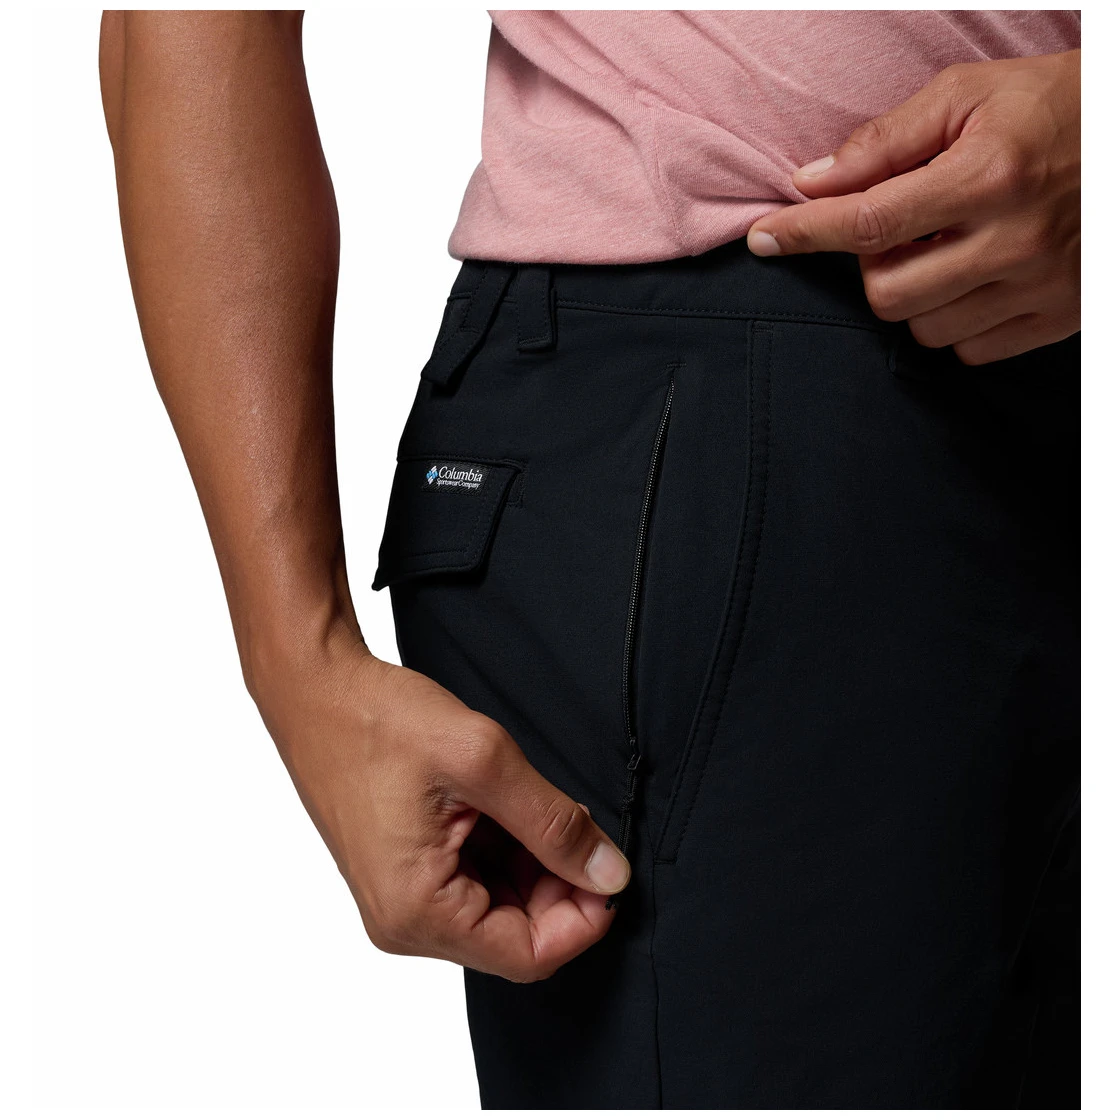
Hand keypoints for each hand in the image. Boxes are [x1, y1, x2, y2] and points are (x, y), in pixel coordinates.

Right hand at [254, 634, 629, 982]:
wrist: (315, 690)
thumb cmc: (377, 720)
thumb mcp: (483, 761)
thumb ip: (552, 823)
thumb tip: (609, 873)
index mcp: (417, 911)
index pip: (530, 955)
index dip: (584, 917)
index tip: (608, 867)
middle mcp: (404, 923)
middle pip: (517, 935)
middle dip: (560, 883)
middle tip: (572, 819)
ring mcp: (400, 901)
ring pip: (500, 909)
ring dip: (533, 863)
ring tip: (528, 800)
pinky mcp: (403, 876)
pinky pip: (473, 885)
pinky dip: (505, 851)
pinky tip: (501, 804)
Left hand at [746, 50, 1079, 364]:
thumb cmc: (1050, 107)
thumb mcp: (969, 96)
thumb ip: (885, 141)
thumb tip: (809, 182)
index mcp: (989, 175)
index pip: (868, 222)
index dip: (803, 234)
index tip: (762, 238)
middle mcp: (1015, 240)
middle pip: (886, 292)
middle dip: (872, 265)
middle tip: (898, 230)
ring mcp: (1040, 287)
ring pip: (922, 329)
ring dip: (912, 294)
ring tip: (943, 250)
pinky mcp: (1058, 319)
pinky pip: (968, 350)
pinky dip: (953, 321)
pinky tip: (972, 279)